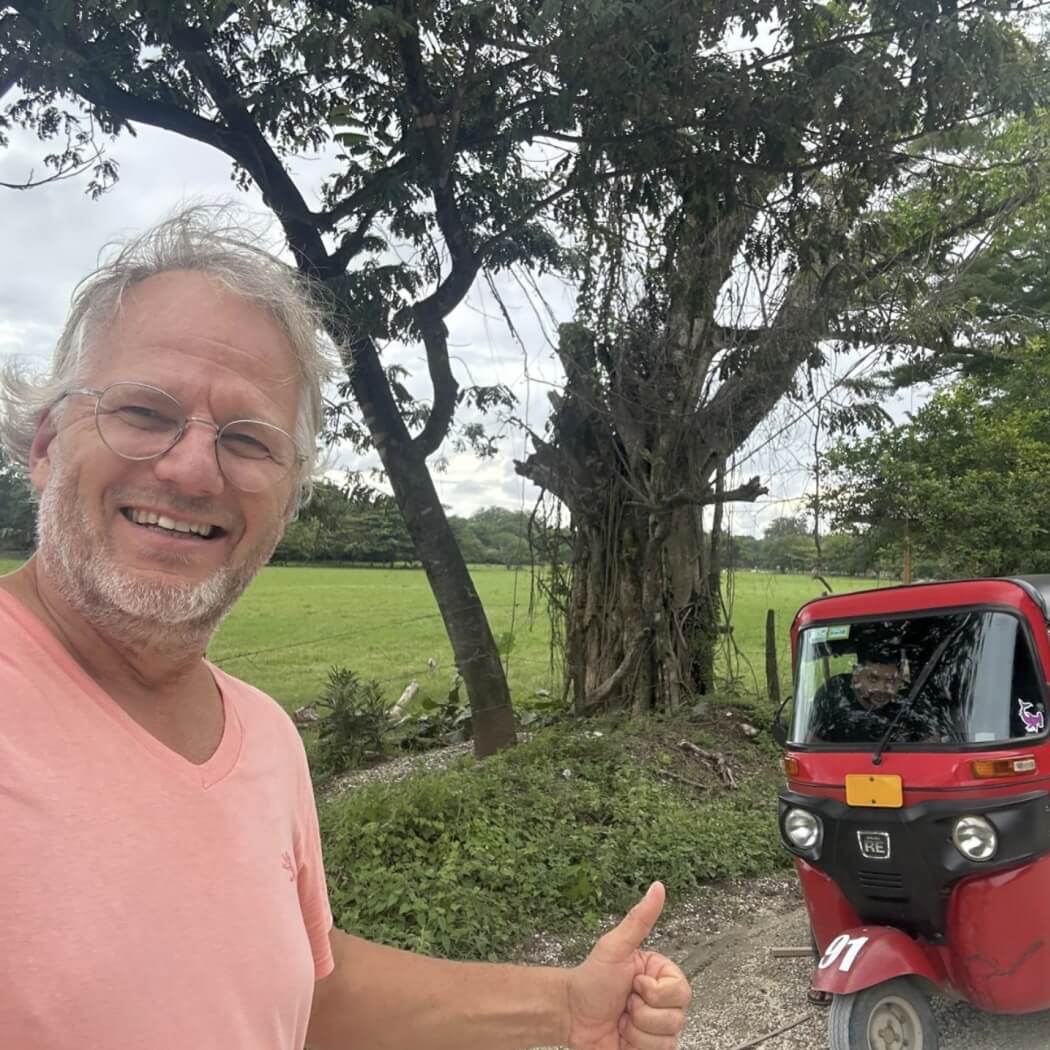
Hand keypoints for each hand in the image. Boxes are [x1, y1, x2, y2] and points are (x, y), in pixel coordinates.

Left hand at [565, 883, 690, 1049]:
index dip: (655, 992)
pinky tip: (624, 1035)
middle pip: (677, 1017)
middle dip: (643, 1012)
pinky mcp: (650, 1046)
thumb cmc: (590, 980)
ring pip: (668, 1038)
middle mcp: (663, 1001)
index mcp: (660, 975)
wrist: (571, 1015)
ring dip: (637, 1031)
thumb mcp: (615, 947)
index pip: (681, 990)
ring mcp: (657, 1026)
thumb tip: (657, 887)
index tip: (634, 983)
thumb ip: (639, 919)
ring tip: (622, 1018)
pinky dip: (637, 1045)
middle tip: (625, 1002)